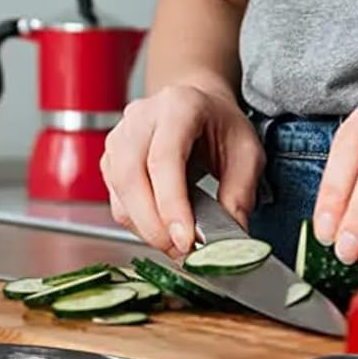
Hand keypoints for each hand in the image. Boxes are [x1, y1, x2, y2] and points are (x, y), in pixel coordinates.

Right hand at [101, 79, 263, 255]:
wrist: (196, 106)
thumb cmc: (220, 125)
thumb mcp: (247, 153)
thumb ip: (240, 194)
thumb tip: (229, 241)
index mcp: (177, 107)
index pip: (164, 159)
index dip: (171, 205)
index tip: (185, 241)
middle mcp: (140, 119)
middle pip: (132, 178)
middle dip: (154, 225)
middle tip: (181, 251)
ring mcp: (119, 138)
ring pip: (120, 194)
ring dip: (146, 228)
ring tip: (176, 243)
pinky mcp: (110, 161)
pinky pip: (117, 202)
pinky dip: (138, 224)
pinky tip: (162, 229)